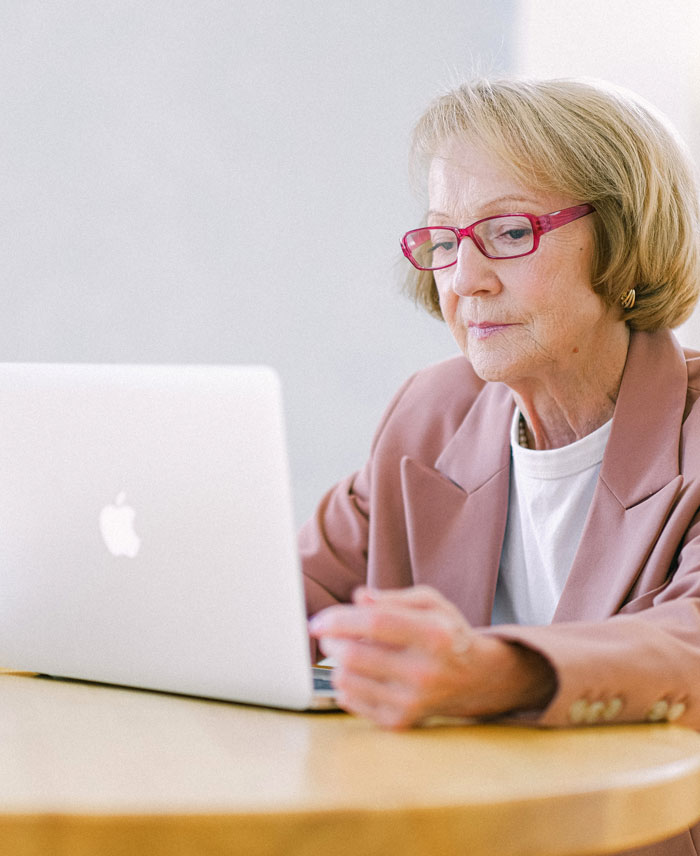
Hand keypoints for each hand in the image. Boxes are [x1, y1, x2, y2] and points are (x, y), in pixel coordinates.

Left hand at [308, 585, 555, 728]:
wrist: (475, 679)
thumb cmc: (446, 632)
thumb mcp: (430, 603)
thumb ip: (393, 598)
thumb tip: (358, 598)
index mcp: (433, 635)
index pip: (375, 623)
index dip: (339, 619)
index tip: (317, 621)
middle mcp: (424, 672)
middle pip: (355, 655)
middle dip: (331, 641)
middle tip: (329, 635)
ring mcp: (412, 702)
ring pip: (347, 680)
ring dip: (336, 662)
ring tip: (344, 652)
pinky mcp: (400, 722)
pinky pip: (351, 702)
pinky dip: (345, 684)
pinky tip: (358, 674)